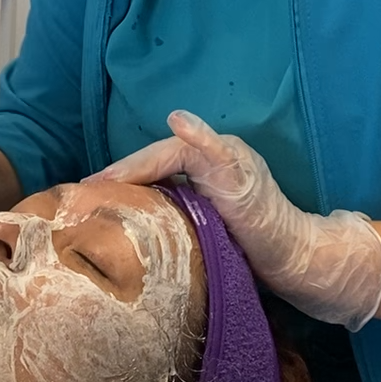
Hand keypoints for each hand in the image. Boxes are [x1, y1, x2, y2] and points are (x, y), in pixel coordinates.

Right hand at [89, 110, 380, 330]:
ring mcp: (209, 185)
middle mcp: (210, 162)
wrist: (300, 264)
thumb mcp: (240, 187)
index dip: (123, 170)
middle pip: (153, 165)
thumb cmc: (271, 228)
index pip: (157, 155)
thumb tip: (176, 118)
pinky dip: (144, 207)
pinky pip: (167, 200)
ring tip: (94, 209)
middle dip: (118, 179)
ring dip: (127, 193)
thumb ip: (209, 151)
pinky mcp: (209, 207)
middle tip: (80, 198)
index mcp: (214, 152)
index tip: (90, 188)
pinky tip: (127, 223)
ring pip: (157, 182)